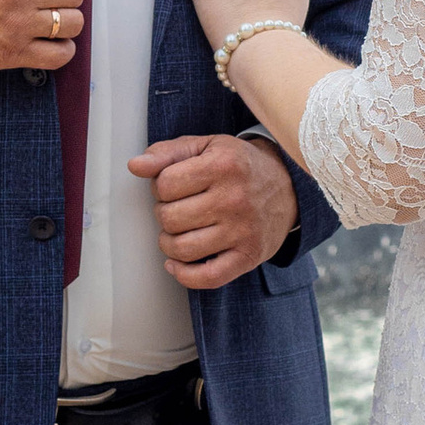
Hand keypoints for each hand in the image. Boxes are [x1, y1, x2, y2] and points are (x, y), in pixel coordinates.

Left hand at [129, 131, 298, 289]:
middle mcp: (235, 198)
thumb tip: (135, 166)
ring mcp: (243, 230)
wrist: (290, 186)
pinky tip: (177, 263)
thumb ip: (168, 153)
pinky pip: (207, 278)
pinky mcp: (249, 256)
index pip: (164, 184)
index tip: (172, 187)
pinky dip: (184, 275)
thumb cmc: (240, 166)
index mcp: (223, 165)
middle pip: (170, 218)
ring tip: (177, 232)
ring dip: (169, 244)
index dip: (159, 187)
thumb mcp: (206, 146)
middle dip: (164, 214)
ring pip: (182, 249)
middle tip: (177, 208)